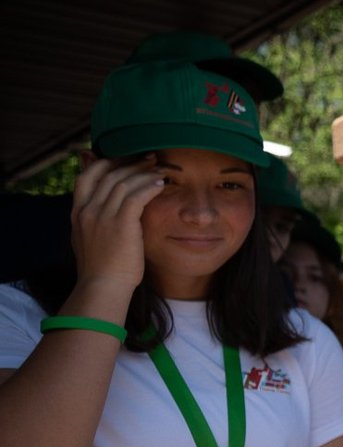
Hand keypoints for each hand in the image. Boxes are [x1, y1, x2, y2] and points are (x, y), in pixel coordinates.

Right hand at [70, 155, 163, 294]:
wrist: (102, 287)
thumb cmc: (101, 269)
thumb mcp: (88, 240)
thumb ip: (92, 221)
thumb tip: (101, 212)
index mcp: (77, 213)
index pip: (86, 176)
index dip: (105, 163)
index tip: (124, 159)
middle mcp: (87, 210)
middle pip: (107, 174)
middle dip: (129, 163)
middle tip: (148, 158)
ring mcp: (102, 216)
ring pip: (123, 182)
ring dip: (143, 173)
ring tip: (159, 169)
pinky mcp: (121, 224)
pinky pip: (136, 196)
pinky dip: (149, 186)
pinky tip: (160, 184)